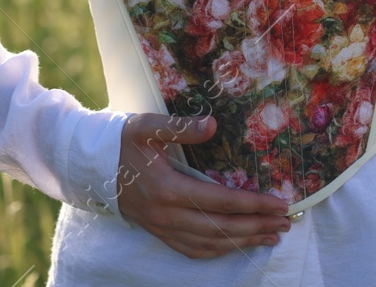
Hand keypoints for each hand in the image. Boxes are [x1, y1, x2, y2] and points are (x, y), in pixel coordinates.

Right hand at [115, 112, 292, 258]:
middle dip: (257, 226)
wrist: (89, 165)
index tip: (279, 203)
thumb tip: (212, 124)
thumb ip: (180, 127)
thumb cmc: (121, 141)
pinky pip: (193, 250)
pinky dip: (219, 251)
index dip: (253, 204)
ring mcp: (162, 227)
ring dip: (243, 241)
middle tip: (285, 223)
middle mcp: (167, 215)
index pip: (221, 201)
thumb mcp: (147, 126)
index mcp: (168, 188)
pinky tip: (236, 245)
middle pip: (221, 228)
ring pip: (210, 243)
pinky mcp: (158, 232)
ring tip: (271, 236)